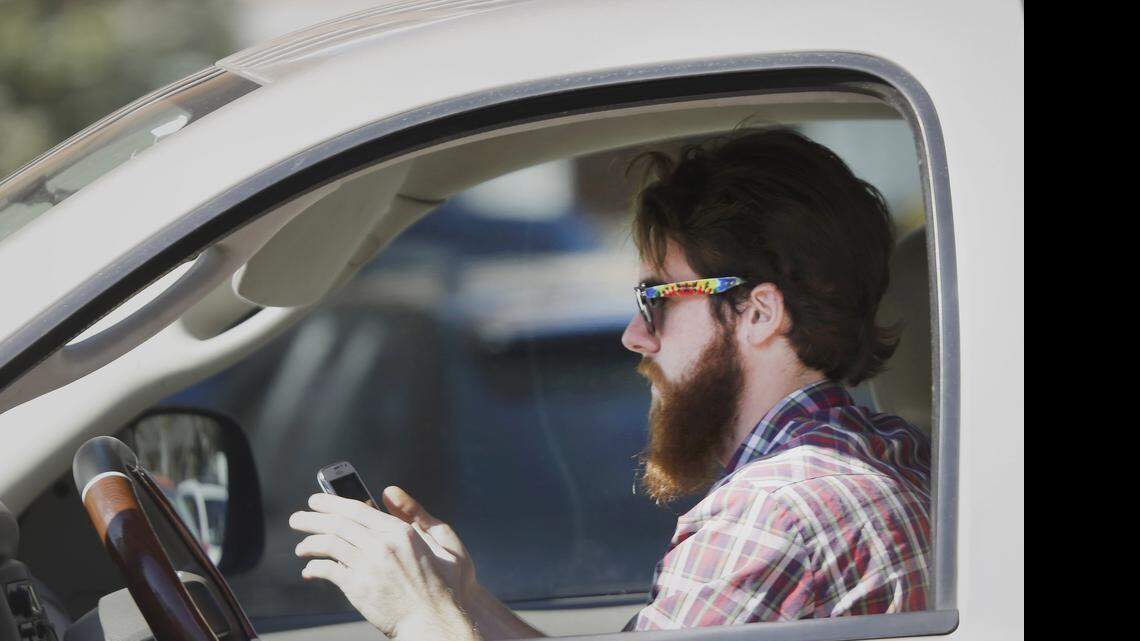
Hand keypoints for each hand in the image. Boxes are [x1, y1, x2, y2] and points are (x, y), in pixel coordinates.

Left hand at [290, 493, 476, 639]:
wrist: (437, 621)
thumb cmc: (445, 586)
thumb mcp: (443, 541)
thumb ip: (414, 514)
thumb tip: (388, 492)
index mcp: (401, 531)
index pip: (357, 509)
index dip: (332, 502)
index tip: (317, 501)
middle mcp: (383, 545)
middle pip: (338, 524)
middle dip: (312, 518)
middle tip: (298, 518)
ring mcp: (369, 566)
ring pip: (329, 545)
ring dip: (309, 543)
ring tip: (301, 547)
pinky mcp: (359, 588)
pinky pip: (329, 571)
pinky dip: (315, 568)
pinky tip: (310, 570)